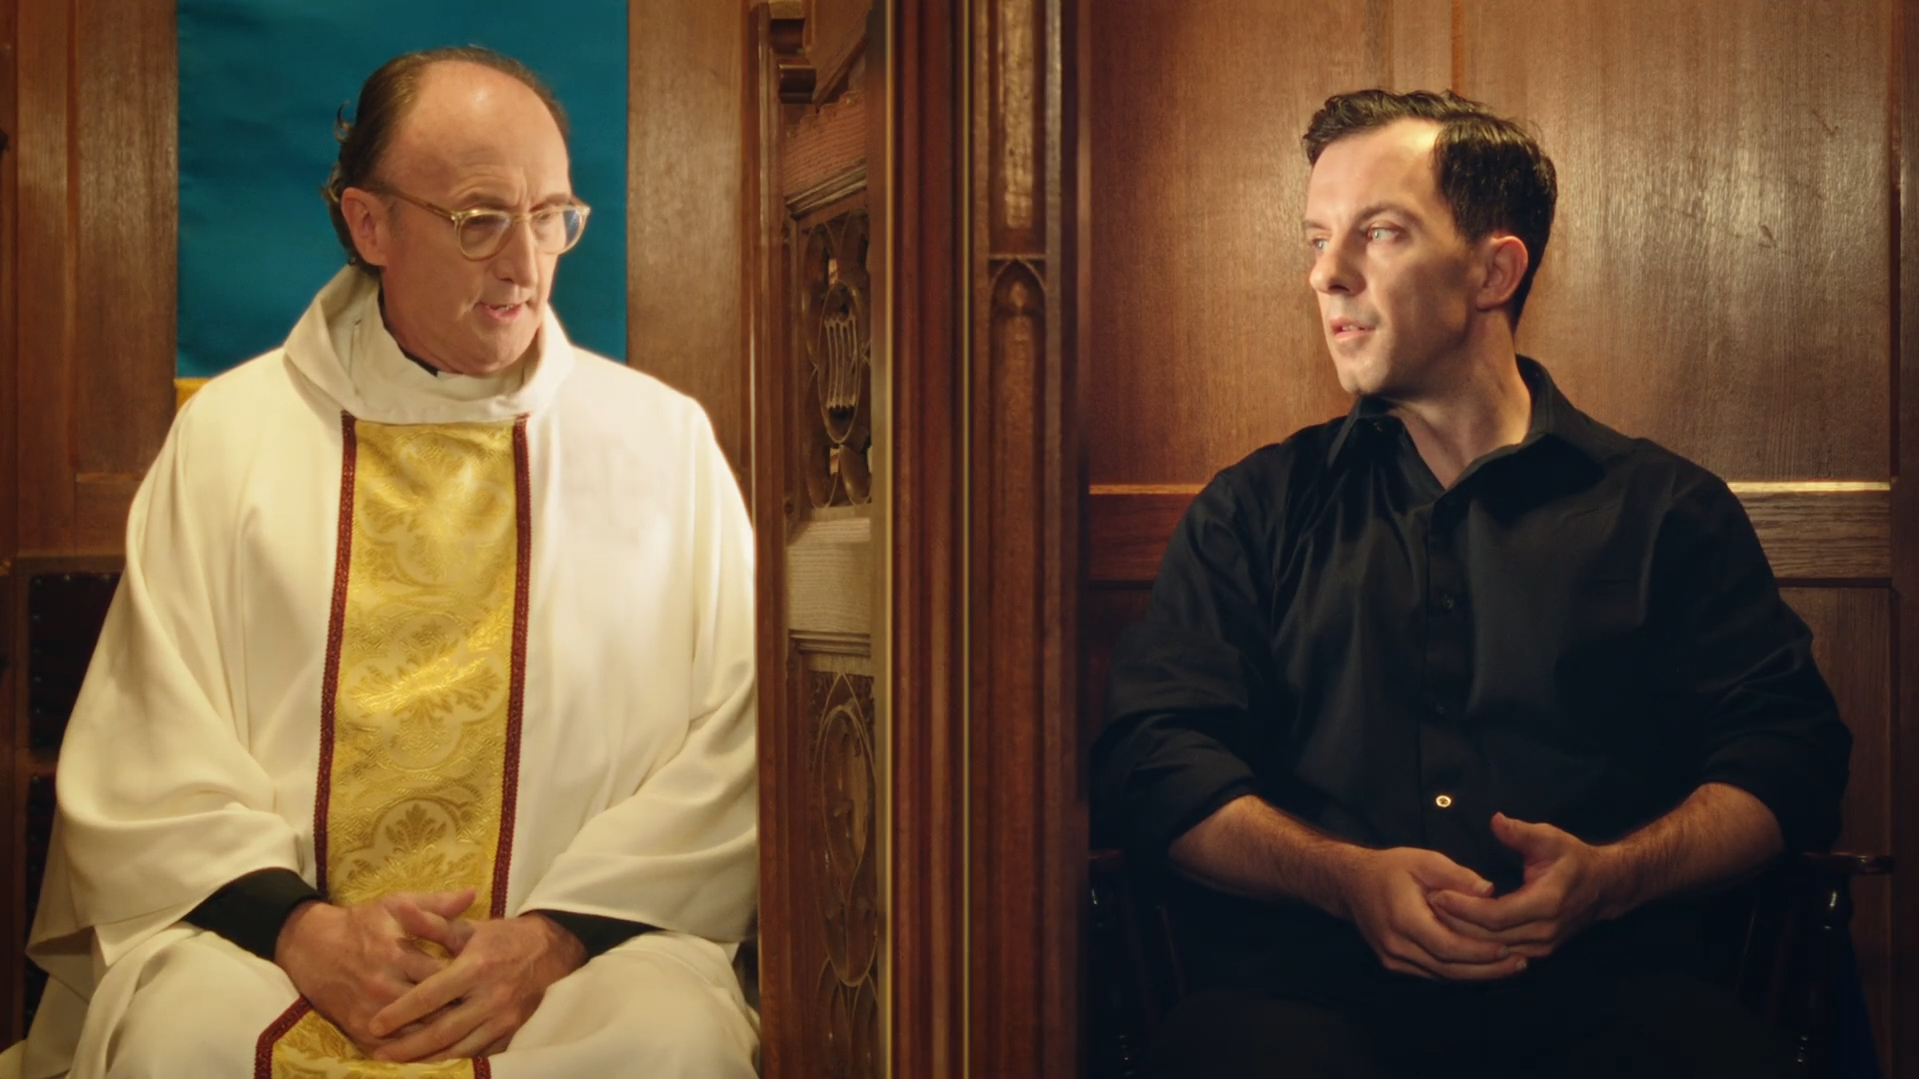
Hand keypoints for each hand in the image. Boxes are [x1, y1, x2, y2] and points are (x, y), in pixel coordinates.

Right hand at [274, 889, 474, 1052]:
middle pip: (434, 1008)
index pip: (444, 974)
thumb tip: (473, 895)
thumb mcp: (397, 905)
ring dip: (442, 1031)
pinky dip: (417, 1047)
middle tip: (483, 1007)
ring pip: (417, 1031)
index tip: (486, 978)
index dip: (468, 978)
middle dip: (460, 1008)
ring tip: (468, 1026)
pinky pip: (394, 1047)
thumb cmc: (361, 923)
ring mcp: (370, 1011)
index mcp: (397, 954)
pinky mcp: (358, 1029)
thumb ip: (437, 904)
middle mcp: (383, 986)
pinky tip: (438, 1044)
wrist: (311, 948)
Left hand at [365, 912, 586, 1061]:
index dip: (400, 1012)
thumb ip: (431, 923)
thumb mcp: (467, 928)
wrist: (547, 950)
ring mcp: (502, 1018)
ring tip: (398, 1061)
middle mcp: (490, 997)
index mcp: (475, 968)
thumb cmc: (500, 938)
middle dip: (407, 1046)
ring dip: (426, 1058)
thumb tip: (400, 908)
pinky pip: (476, 1053)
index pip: (430, 996)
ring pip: (458, 1048)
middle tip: (379, 1053)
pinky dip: (451, 1059)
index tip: (375, 1025)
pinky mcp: (510, 1031)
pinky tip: (430, 1061)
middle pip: (441, 1031)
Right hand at [1335, 846, 1529, 980]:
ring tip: (1510, 967)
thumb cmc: (1390, 869)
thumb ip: (1457, 876)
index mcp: (1403, 918)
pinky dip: (1460, 971)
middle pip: (1449, 967)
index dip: (1479, 952)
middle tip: (1520, 963)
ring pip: (1442, 975)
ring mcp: (1393, 958)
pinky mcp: (1395, 963)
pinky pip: (1433, 973)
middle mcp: (1396, 945)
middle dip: (1487, 968)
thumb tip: (1490, 891)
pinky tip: (1483, 966)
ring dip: (1477, 973)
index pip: (1447, 946)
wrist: (1350, 884)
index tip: (1508, 948)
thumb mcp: (1424, 861)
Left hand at [1427, 813, 1618, 959]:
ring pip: (1493, 951)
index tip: (1436, 894)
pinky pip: (1501, 954)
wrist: (1603, 887)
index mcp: (1545, 903)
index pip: (1494, 915)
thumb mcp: (1550, 838)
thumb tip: (1496, 821)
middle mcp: (1543, 931)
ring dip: (1462, 937)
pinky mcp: (1537, 951)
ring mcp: (1542, 946)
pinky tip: (1454, 932)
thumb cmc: (1573, 859)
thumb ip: (1521, 833)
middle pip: (1489, 938)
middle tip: (1426, 907)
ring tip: (1433, 919)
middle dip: (1455, 924)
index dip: (1463, 908)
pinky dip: (1476, 945)